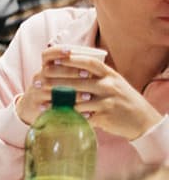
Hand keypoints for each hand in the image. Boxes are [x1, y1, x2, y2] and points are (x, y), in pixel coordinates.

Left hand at [37, 47, 161, 139]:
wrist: (142, 119)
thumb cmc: (123, 98)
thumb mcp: (114, 81)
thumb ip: (96, 74)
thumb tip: (69, 62)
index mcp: (109, 74)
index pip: (88, 62)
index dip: (70, 60)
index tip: (52, 60)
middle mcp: (108, 85)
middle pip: (76, 81)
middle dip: (54, 82)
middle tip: (36, 82)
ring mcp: (107, 100)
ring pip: (76, 99)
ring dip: (56, 101)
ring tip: (40, 101)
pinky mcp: (105, 116)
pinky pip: (81, 115)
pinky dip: (67, 115)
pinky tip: (54, 115)